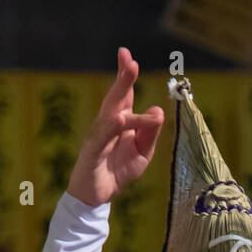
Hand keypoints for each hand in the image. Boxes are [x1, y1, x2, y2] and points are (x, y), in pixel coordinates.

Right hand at [66, 48, 163, 206]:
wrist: (98, 194)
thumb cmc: (118, 169)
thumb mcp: (142, 152)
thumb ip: (150, 132)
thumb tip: (158, 109)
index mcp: (119, 121)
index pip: (124, 95)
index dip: (126, 76)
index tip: (129, 56)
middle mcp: (107, 123)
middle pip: (116, 97)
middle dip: (123, 77)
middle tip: (129, 59)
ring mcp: (98, 135)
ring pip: (112, 112)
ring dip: (121, 94)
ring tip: (130, 78)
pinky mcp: (93, 150)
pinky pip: (104, 136)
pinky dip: (113, 126)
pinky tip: (120, 118)